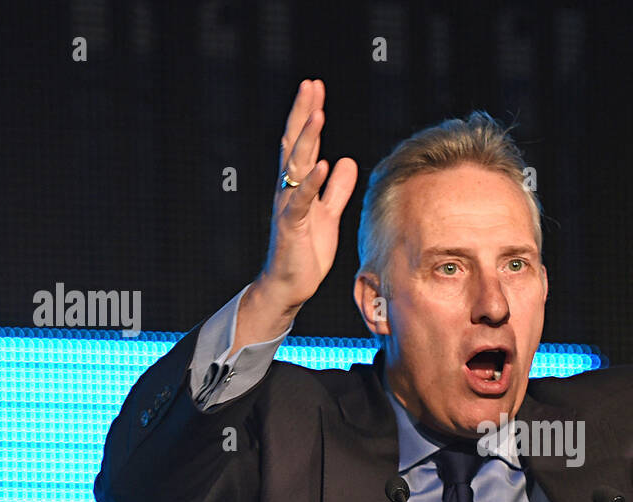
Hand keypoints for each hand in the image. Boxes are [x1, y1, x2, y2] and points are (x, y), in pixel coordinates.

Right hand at [241, 79, 357, 345]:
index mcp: (298, 185)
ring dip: (307, 140)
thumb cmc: (306, 251)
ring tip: (318, 114)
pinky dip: (313, 182)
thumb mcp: (328, 214)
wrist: (289, 285)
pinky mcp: (292, 226)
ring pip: (296, 166)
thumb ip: (336, 189)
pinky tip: (322, 163)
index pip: (303, 142)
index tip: (315, 88)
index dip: (308, 114)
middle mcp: (289, 189)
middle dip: (303, 113)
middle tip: (310, 85)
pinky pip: (302, 200)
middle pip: (295, 144)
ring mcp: (288, 206)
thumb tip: (345, 161)